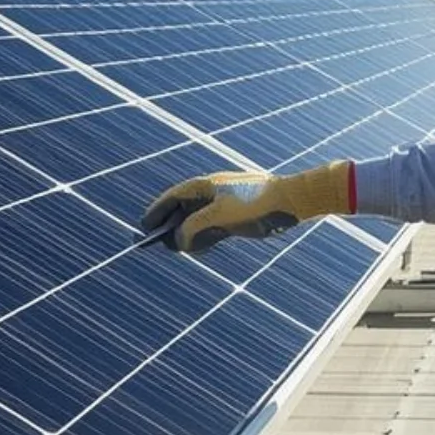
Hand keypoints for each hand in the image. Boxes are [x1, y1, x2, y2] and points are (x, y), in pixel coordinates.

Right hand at [141, 161, 351, 252]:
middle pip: (183, 209)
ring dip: (185, 234)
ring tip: (172, 248)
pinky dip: (202, 238)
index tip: (143, 226)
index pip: (173, 197)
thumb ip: (193, 228)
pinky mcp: (236, 218)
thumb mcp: (218, 216)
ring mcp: (224, 205)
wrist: (291, 202)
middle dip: (169, 225)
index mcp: (205, 185)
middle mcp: (212, 193)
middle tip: (154, 241)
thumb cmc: (254, 203)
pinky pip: (212, 229)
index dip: (157, 211)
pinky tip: (195, 249)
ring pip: (197, 220)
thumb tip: (179, 242)